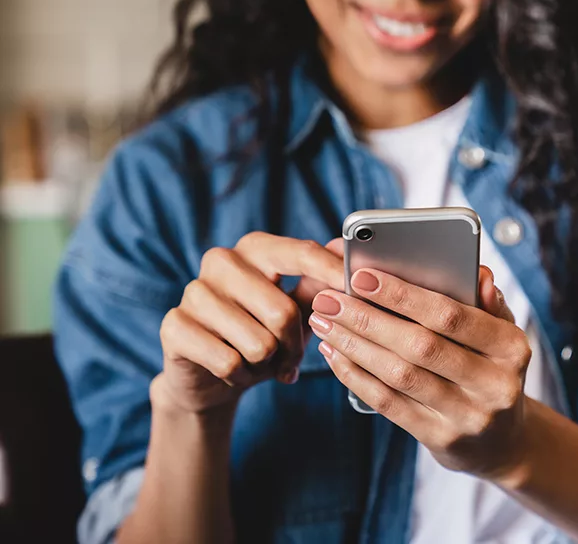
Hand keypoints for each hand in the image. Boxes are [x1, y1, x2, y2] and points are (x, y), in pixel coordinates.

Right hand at [154, 234, 343, 413]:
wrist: (210, 376)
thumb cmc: (261, 334)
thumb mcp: (296, 310)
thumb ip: (319, 284)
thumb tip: (346, 252)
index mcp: (256, 248)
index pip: (301, 253)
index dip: (332, 273)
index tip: (357, 289)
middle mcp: (222, 260)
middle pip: (282, 311)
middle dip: (294, 346)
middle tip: (290, 359)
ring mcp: (194, 291)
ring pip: (258, 343)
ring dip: (266, 364)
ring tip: (258, 362)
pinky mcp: (174, 325)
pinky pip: (228, 362)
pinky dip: (240, 376)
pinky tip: (234, 371)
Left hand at [309, 266, 531, 479]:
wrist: (502, 441)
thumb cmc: (491, 370)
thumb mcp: (501, 335)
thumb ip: (486, 302)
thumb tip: (478, 273)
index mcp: (511, 348)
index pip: (452, 316)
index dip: (403, 295)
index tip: (362, 276)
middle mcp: (494, 384)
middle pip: (420, 346)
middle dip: (367, 319)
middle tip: (329, 300)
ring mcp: (468, 416)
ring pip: (400, 375)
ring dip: (354, 346)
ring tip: (324, 323)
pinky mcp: (441, 439)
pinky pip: (390, 404)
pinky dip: (356, 376)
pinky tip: (335, 355)